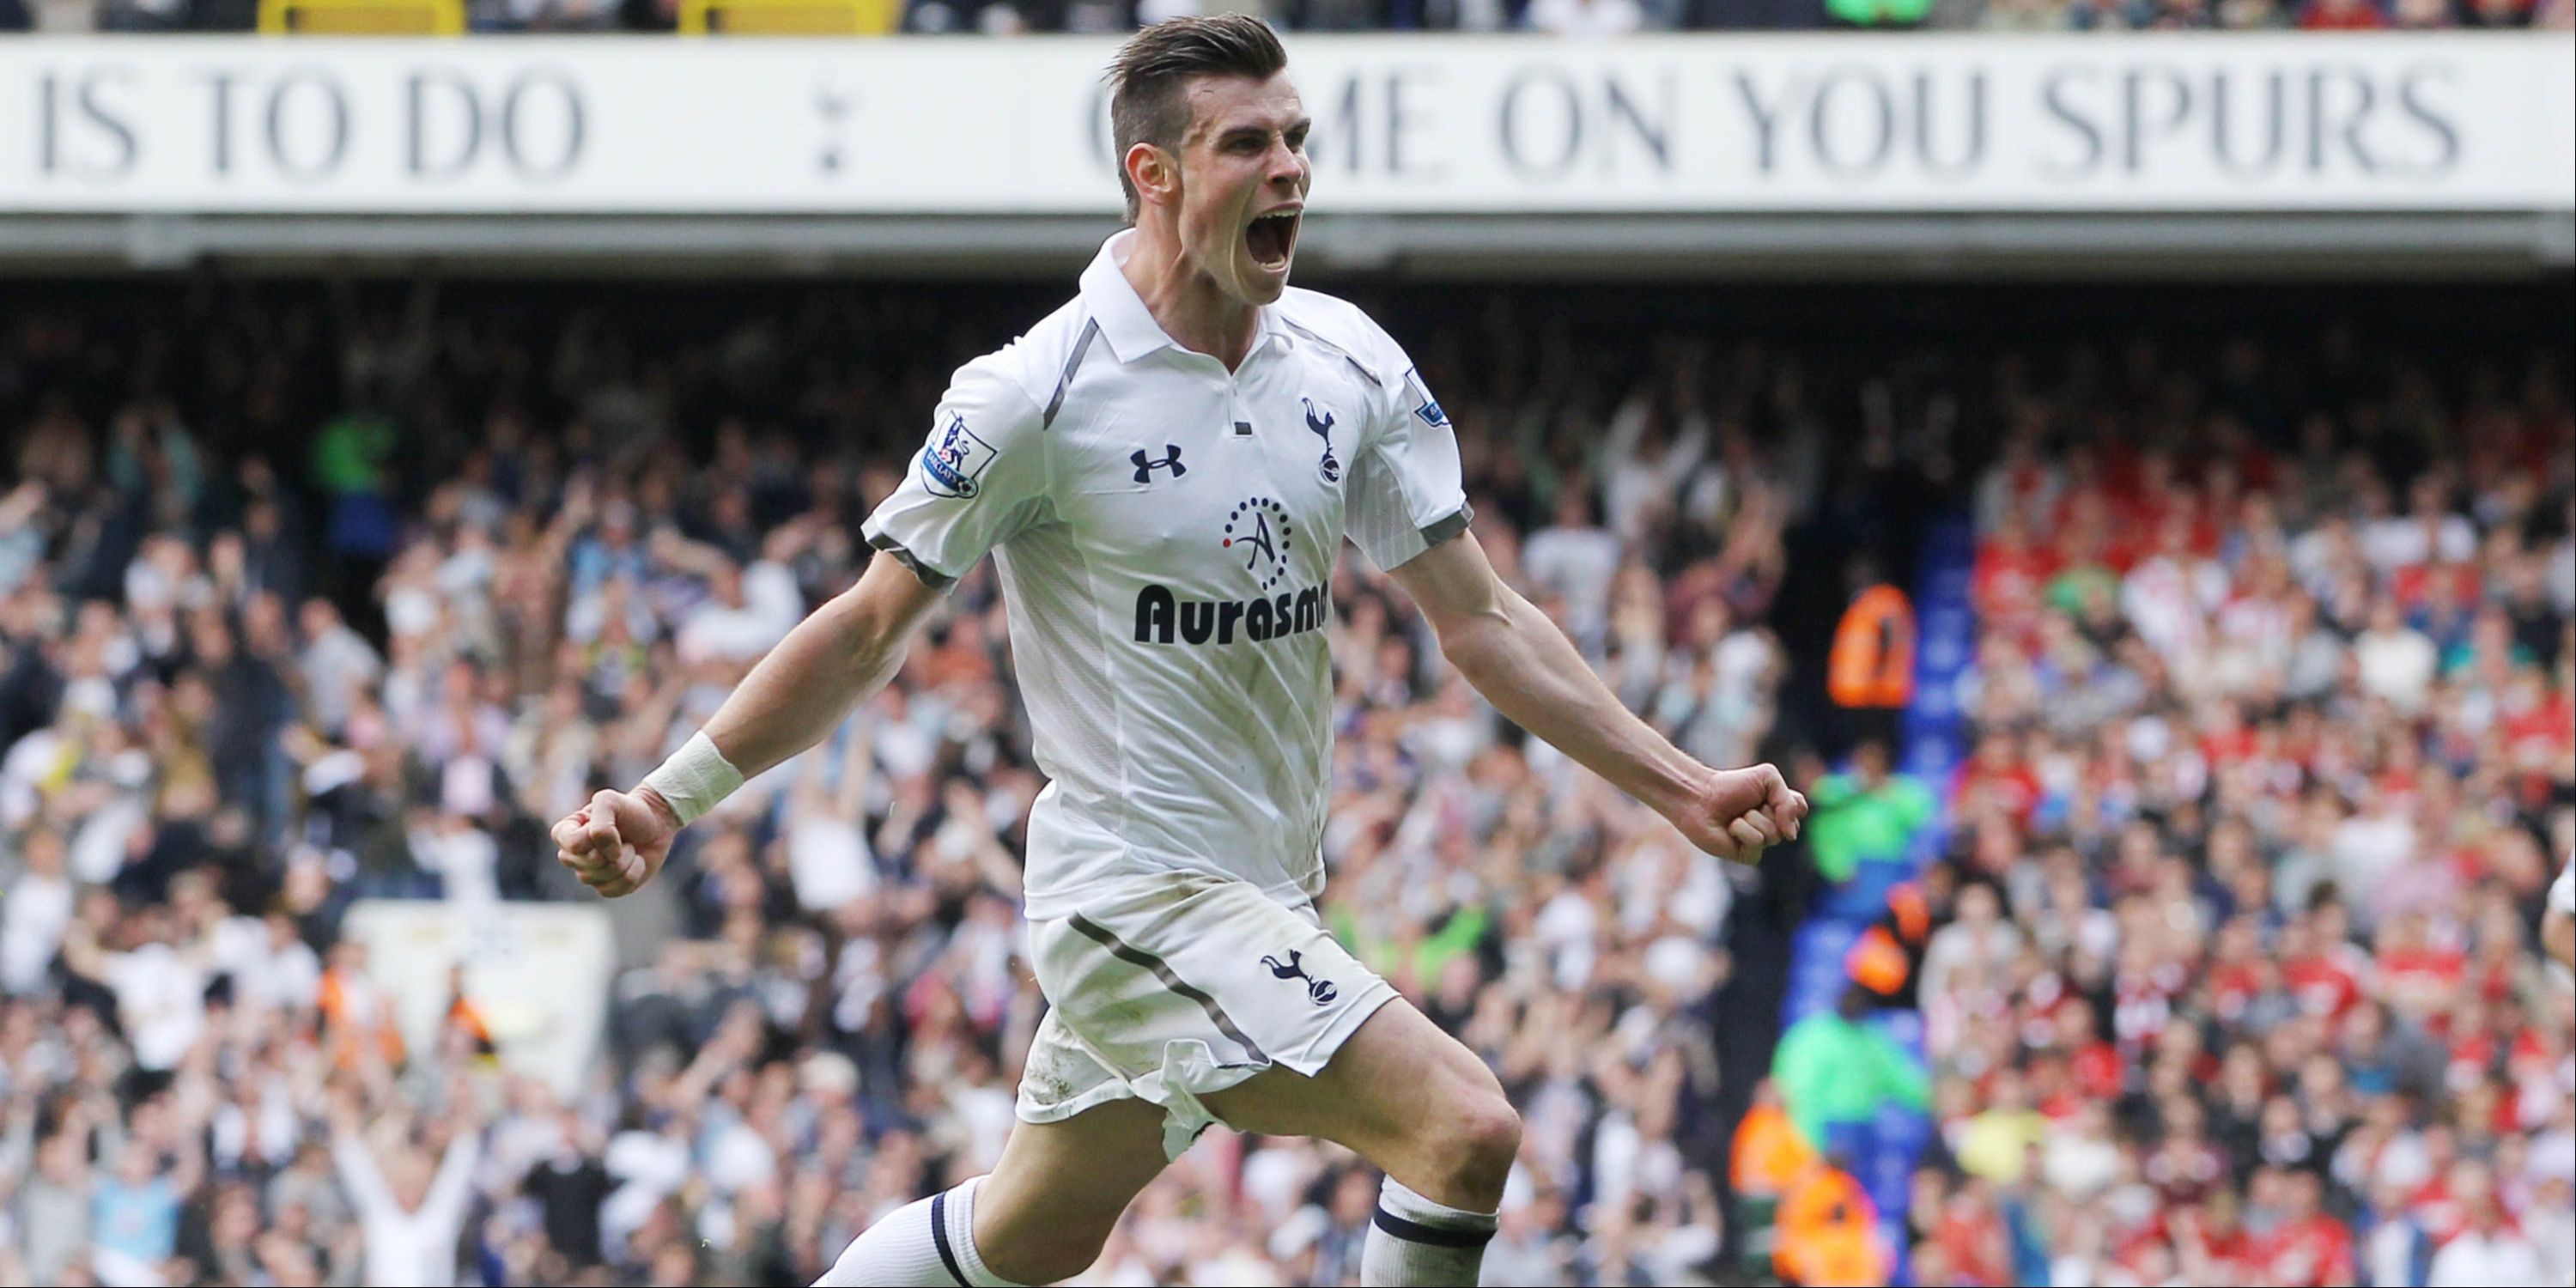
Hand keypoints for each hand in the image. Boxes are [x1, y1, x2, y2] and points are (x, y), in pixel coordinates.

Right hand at [551, 787, 680, 897]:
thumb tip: (607, 857)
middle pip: (588, 866)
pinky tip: (636, 862)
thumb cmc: (629, 810)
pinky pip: (614, 891)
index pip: (573, 845)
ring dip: (626, 861)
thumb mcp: (610, 801)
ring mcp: (588, 873)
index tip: (612, 825)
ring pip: (602, 879)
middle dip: (615, 851)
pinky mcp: (606, 886)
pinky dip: (633, 875)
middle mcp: (571, 856)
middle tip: (623, 838)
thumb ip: (600, 825)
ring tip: (630, 847)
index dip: (597, 838)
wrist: (656, 823)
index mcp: (565, 833)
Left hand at [1668, 762, 1807, 865]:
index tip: (1768, 793)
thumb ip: (1789, 802)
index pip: (1801, 809)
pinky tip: (1730, 828)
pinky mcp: (1747, 855)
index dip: (1788, 801)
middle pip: (1790, 824)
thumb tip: (1791, 837)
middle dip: (1768, 809)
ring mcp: (1761, 843)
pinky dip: (1742, 831)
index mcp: (1780, 808)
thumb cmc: (1731, 786)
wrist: (1700, 797)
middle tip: (1748, 804)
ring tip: (1736, 816)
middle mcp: (1774, 827)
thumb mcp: (1768, 778)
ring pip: (1773, 835)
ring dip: (1752, 819)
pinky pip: (1757, 844)